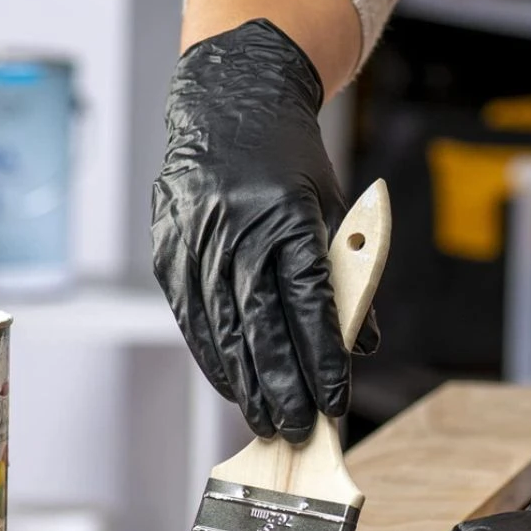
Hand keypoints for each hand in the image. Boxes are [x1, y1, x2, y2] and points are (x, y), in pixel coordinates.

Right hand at [151, 19, 376, 443]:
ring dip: (245, 382)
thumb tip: (361, 344)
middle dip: (282, 387)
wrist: (226, 102)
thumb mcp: (333, 205)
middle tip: (297, 429)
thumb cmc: (289, 156)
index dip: (321, 360)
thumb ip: (348, 277)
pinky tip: (231, 383)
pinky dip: (212, 356)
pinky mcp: (170, 251)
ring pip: (221, 331)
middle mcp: (236, 231)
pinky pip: (192, 317)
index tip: (334, 401)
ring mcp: (197, 242)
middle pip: (260, 328)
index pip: (307, 305)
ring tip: (264, 419)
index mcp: (286, 216)